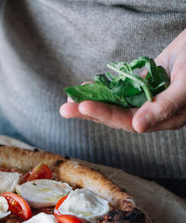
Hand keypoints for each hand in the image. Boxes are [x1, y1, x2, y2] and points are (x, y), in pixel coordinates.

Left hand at [60, 29, 185, 132]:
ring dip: (93, 101)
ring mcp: (149, 97)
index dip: (106, 115)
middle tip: (65, 108)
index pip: (130, 122)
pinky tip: (86, 87)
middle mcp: (156, 112)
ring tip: (68, 100)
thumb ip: (165, 106)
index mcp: (168, 118)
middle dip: (90, 111)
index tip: (85, 106)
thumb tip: (138, 126)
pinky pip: (121, 89)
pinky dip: (104, 88)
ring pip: (116, 103)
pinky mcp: (146, 84)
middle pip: (117, 115)